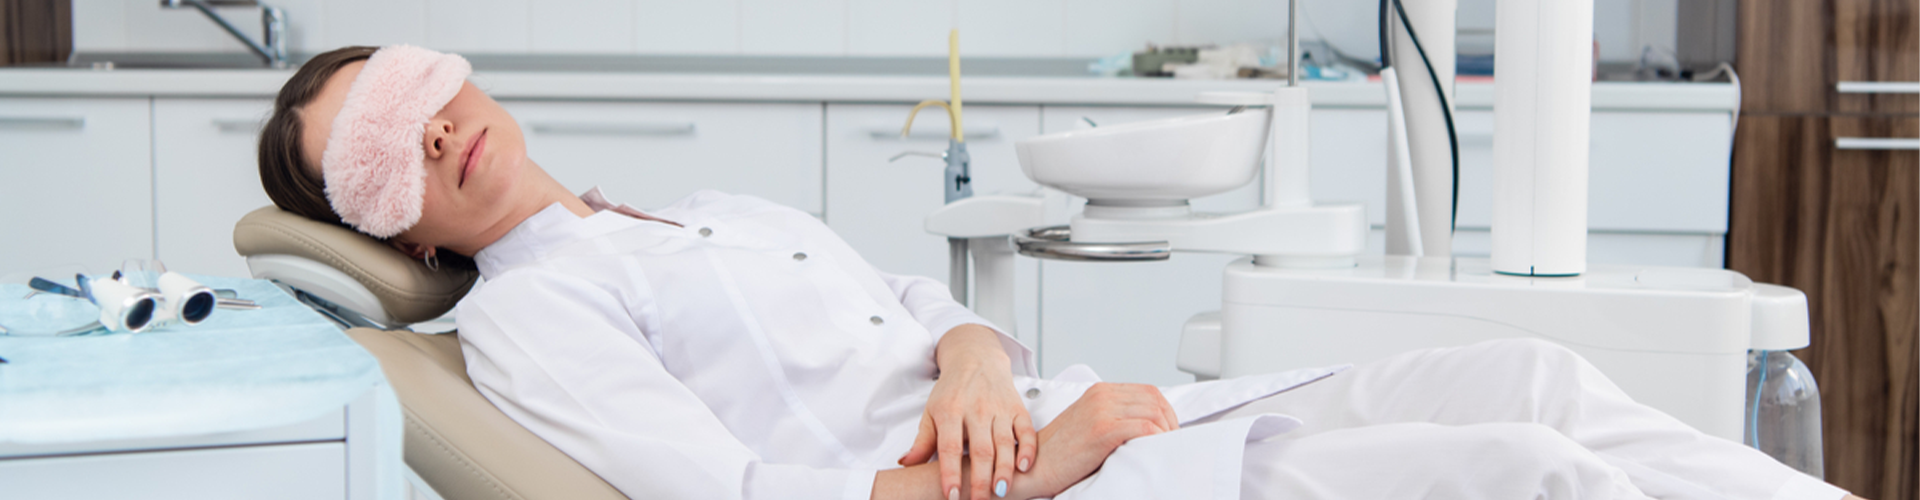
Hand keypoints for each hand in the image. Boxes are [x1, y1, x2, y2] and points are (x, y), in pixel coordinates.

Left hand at [901, 324, 1034, 499]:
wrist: (976, 357)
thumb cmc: (952, 390)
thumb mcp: (931, 411)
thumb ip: (922, 440)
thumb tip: (906, 463)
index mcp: (950, 411)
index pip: (949, 447)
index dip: (950, 474)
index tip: (952, 496)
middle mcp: (976, 409)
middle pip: (980, 450)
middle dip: (980, 480)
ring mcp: (999, 408)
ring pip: (1004, 443)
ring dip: (1004, 470)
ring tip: (1001, 492)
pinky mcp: (1017, 407)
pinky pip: (1026, 430)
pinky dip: (1028, 449)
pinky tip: (1024, 467)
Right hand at [1021, 383, 1179, 496]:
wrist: (1033, 466)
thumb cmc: (1059, 453)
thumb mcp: (1088, 423)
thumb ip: (1113, 417)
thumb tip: (1146, 426)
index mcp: (1099, 391)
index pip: (1148, 391)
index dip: (1166, 411)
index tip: (1170, 430)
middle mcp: (1102, 395)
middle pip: (1155, 399)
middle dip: (1171, 421)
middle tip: (1174, 442)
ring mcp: (1102, 410)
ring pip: (1154, 412)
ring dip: (1167, 432)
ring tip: (1166, 448)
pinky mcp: (1102, 429)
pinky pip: (1144, 427)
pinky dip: (1157, 439)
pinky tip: (1154, 450)